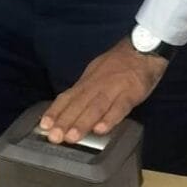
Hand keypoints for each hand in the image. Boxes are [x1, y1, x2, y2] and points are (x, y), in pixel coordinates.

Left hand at [39, 37, 167, 143]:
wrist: (143, 49)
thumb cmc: (119, 64)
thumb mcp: (97, 73)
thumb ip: (85, 91)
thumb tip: (68, 109)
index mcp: (88, 80)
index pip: (68, 96)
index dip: (56, 111)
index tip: (43, 126)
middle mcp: (97, 83)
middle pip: (79, 103)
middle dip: (65, 121)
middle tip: (53, 137)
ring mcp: (114, 87)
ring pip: (96, 106)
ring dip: (83, 122)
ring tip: (72, 137)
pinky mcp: (131, 92)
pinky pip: (120, 107)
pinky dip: (110, 118)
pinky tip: (101, 130)